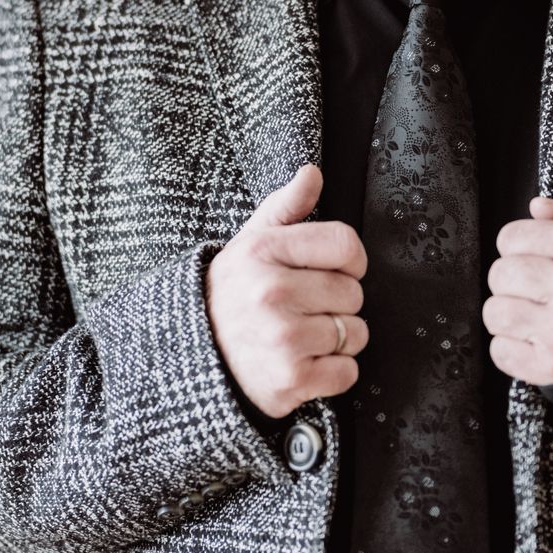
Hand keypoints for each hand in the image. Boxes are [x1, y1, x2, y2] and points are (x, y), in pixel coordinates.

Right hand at [205, 163, 368, 417]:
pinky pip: (348, 372)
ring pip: (355, 333)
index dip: (348, 260)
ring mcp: (281, 338)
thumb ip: (286, 207)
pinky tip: (303, 363)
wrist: (196, 357)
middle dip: (337, 303)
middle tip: (304, 308)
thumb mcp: (250, 244)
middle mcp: (270, 292)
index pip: (345, 245)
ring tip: (302, 336)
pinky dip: (333, 373)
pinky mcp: (291, 379)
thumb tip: (312, 174)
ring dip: (337, 340)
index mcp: (263, 251)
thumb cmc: (232, 296)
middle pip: (353, 292)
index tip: (330, 271)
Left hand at [482, 192, 552, 386]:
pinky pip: (499, 351)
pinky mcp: (552, 365)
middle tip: (544, 294)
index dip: (523, 249)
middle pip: (499, 273)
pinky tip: (540, 344)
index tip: (548, 262)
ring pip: (494, 312)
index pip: (509, 237)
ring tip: (542, 318)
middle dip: (514, 283)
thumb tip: (538, 206)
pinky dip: (514, 351)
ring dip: (511, 317)